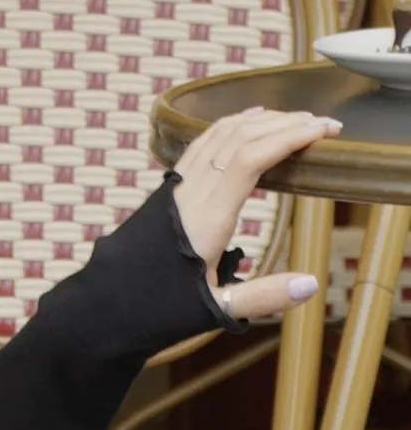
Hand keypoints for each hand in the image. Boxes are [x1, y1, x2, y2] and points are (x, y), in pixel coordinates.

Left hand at [172, 106, 345, 322]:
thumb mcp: (213, 311)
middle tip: (326, 124)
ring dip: (258, 122)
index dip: (287, 138)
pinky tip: (245, 124)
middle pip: (237, 140)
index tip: (322, 131)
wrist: (103, 307)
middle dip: (283, 125)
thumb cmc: (156, 311)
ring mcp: (174, 190)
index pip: (248, 160)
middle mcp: (188, 196)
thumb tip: (311, 283)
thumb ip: (262, 297)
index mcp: (204, 220)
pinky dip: (228, 129)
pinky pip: (200, 147)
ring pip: (216, 138)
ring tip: (295, 118)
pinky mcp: (166, 193)